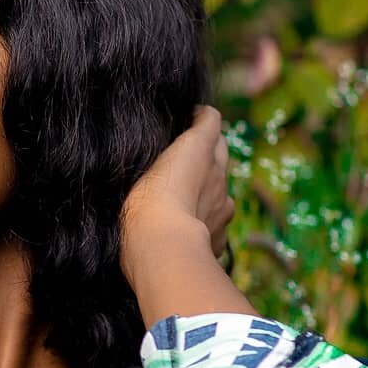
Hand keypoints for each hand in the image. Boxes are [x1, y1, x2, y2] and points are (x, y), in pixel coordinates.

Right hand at [121, 105, 234, 259]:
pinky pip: (217, 229)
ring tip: (183, 201)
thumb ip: (162, 147)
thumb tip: (177, 128)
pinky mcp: (219, 240)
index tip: (186, 123)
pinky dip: (206, 228)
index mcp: (201, 152)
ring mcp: (223, 210)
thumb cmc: (145, 201)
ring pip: (222, 193)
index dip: (199, 122)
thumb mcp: (144, 161)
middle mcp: (219, 176)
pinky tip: (186, 234)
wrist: (163, 245)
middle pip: (221, 154)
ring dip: (207, 192)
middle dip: (207, 153)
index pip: (210, 124)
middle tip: (184, 160)